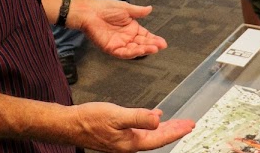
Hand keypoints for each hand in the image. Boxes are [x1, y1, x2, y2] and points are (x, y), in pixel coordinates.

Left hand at [69, 0, 167, 58]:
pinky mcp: (111, 48)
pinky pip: (124, 53)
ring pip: (135, 50)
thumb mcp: (125, 8)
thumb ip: (138, 11)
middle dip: (152, 45)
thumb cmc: (105, 8)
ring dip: (144, 50)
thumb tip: (150, 8)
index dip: (154, 39)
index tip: (163, 42)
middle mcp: (127, 37)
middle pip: (142, 44)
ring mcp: (120, 44)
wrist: (91, 12)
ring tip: (153, 48)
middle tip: (161, 46)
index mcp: (131, 28)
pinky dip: (132, 53)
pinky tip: (140, 50)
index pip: (146, 36)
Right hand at [69, 103, 194, 152]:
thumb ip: (138, 117)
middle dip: (174, 130)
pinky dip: (149, 124)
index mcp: (131, 142)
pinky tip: (153, 117)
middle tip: (189, 124)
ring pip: (150, 134)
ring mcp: (123, 141)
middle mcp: (129, 144)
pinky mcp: (118, 135)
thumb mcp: (116, 115)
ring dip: (164, 127)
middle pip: (157, 138)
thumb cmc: (89, 120)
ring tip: (177, 122)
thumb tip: (158, 119)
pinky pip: (140, 130)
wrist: (70, 124)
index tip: (189, 125)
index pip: (160, 138)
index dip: (176, 131)